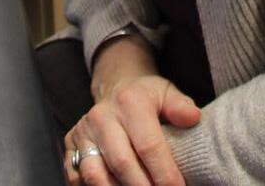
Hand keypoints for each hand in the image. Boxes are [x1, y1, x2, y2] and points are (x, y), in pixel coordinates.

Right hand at [64, 68, 199, 185]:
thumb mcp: (166, 93)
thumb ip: (180, 107)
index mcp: (130, 102)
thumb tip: (193, 118)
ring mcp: (83, 131)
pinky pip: (77, 177)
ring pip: (96, 174)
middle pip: (122, 164)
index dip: (165, 173)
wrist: (115, 88)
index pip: (149, 146)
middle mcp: (102, 116)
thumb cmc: (145, 98)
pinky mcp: (71, 145)